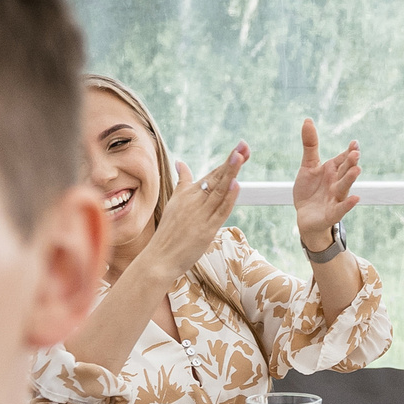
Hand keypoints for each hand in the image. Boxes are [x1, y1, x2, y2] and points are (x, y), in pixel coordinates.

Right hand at [139, 145, 245, 280]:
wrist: (159, 258)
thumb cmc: (169, 232)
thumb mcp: (174, 202)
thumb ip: (182, 182)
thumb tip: (180, 162)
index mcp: (188, 193)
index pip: (212, 173)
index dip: (228, 161)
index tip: (241, 147)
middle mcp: (194, 200)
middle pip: (217, 177)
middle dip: (232, 161)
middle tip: (244, 144)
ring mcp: (200, 214)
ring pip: (219, 190)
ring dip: (230, 172)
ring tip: (240, 155)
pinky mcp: (206, 229)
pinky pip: (220, 211)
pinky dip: (228, 197)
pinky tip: (235, 184)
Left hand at [292, 118, 360, 251]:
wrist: (305, 216)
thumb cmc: (309, 190)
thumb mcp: (308, 166)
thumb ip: (310, 144)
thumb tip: (308, 119)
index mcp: (332, 170)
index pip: (343, 159)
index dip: (348, 151)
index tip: (354, 143)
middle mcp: (336, 182)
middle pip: (345, 171)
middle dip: (350, 162)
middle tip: (355, 152)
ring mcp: (335, 198)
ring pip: (344, 187)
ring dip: (351, 178)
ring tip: (357, 169)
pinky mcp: (331, 213)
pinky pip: (341, 209)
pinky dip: (348, 204)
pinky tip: (356, 198)